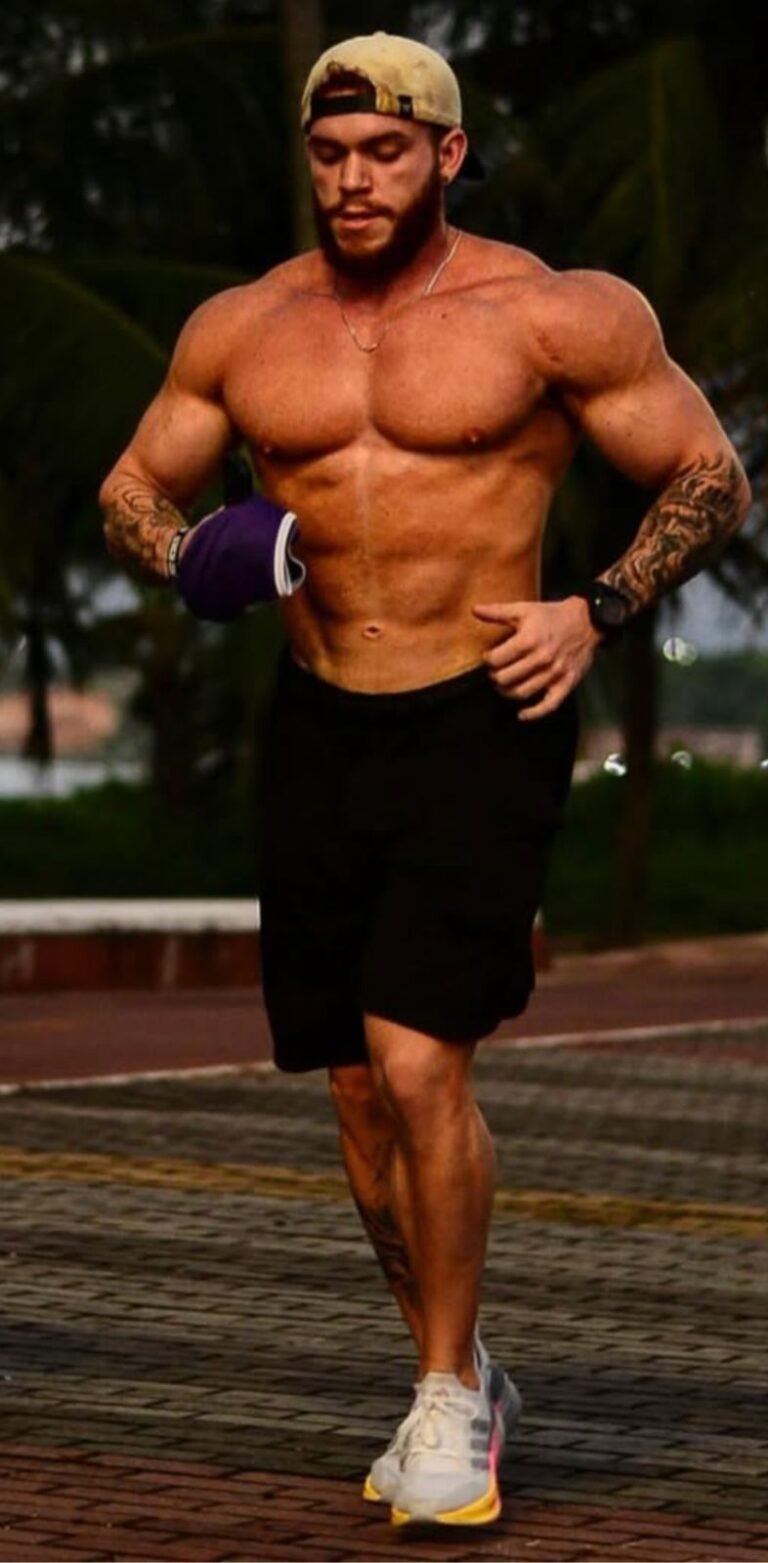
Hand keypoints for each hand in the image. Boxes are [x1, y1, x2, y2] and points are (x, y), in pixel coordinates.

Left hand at [472, 596, 600, 718]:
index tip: (489, 657)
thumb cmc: (552, 616)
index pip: (496, 659)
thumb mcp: (525, 609)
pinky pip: (549, 706)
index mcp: (529, 640)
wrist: (587, 621)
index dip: (487, 659)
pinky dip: (533, 714)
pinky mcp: (566, 684)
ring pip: (522, 693)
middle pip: (506, 678)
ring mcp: (554, 674)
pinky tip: (521, 715)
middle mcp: (541, 659)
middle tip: (495, 672)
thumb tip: (474, 610)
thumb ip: (498, 612)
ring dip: (507, 692)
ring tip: (504, 686)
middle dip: (495, 676)